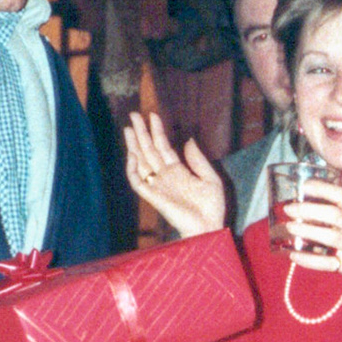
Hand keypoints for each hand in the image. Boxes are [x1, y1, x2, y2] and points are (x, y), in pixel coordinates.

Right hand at [124, 111, 225, 235]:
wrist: (209, 227)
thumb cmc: (212, 206)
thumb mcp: (210, 179)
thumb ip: (198, 160)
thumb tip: (188, 140)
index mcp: (178, 170)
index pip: (163, 146)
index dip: (157, 131)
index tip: (153, 115)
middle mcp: (165, 176)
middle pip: (149, 150)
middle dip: (142, 132)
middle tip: (134, 114)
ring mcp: (158, 186)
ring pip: (141, 162)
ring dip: (134, 146)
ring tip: (129, 128)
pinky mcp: (153, 197)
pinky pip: (138, 182)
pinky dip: (133, 169)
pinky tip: (133, 155)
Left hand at [276, 178, 341, 329]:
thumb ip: (339, 213)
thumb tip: (306, 202)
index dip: (323, 189)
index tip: (304, 185)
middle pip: (335, 214)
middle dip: (310, 210)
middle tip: (289, 208)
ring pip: (331, 237)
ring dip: (308, 231)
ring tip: (289, 227)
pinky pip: (327, 263)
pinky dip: (309, 260)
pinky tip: (294, 255)